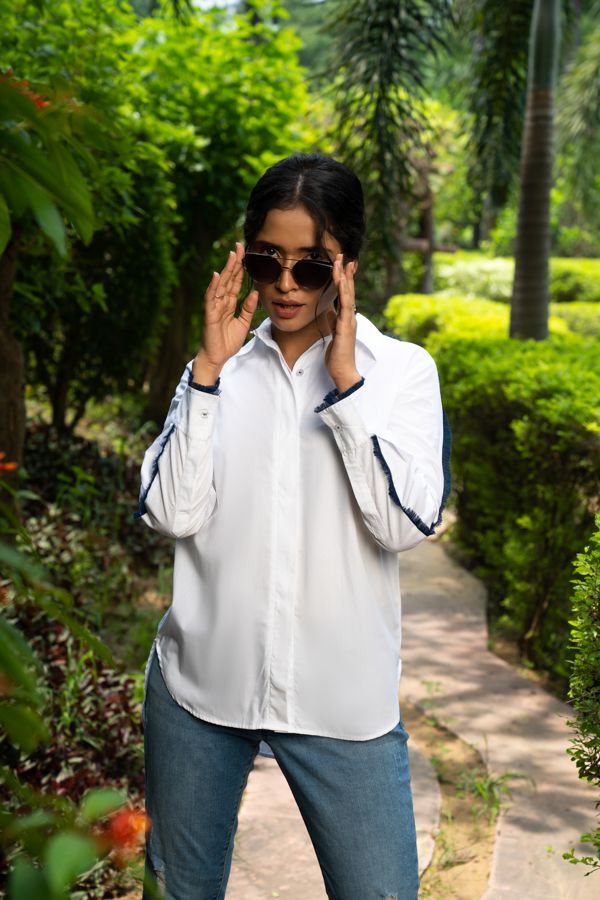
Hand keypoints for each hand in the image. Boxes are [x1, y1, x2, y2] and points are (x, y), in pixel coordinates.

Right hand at [192, 243, 258, 383]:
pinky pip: (211, 298)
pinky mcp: (210, 315)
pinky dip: (214, 287)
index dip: (240, 268)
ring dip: (226, 270)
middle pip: (228, 278)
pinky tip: (217, 275)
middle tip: (239, 246)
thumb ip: (248, 308)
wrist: (217, 357)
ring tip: (232, 256)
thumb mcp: (243, 323)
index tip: (245, 254)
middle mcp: (221, 302)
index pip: (235, 282)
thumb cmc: (227, 342)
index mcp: (229, 303)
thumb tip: (255, 293)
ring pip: (221, 285)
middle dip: (234, 263)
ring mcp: (214, 307)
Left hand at [325, 254, 360, 391]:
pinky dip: (344, 293)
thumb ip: (332, 321)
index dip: (343, 279)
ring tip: (343, 262)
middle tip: (344, 256)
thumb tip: (329, 311)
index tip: (342, 265)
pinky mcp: (346, 327)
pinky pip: (345, 306)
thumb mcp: (333, 334)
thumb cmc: (338, 355)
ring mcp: (349, 321)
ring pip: (348, 295)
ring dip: (345, 277)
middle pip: (348, 290)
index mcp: (346, 318)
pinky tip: (342, 282)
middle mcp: (350, 317)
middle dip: (346, 272)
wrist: (343, 370)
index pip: (345, 294)